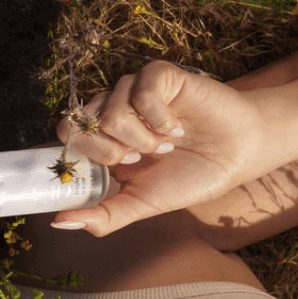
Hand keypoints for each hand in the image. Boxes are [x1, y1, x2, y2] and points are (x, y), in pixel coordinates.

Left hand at [49, 62, 271, 236]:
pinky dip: (161, 120)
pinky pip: (140, 94)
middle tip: (143, 157)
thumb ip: (104, 215)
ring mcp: (130, 90)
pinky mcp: (156, 75)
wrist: (238, 154)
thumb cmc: (189, 177)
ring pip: (110, 114)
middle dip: (113, 153)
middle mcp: (109, 110)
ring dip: (144, 139)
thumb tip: (59, 223)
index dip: (91, 158)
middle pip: (77, 126)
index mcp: (99, 139)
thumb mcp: (143, 203)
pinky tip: (177, 126)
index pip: (64, 137)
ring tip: (166, 143)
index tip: (124, 170)